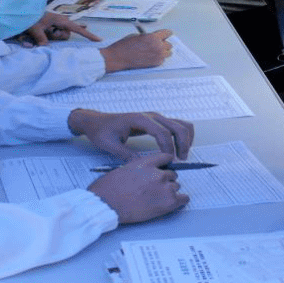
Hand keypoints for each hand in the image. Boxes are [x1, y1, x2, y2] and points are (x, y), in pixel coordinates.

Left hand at [20, 11, 100, 45]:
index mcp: (61, 20)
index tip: (99, 40)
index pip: (78, 29)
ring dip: (52, 35)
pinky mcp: (57, 22)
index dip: (88, 35)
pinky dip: (72, 28)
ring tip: (42, 29)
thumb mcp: (34, 28)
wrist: (26, 11)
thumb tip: (45, 47)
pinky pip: (66, 28)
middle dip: (56, 37)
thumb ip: (41, 38)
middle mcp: (62, 21)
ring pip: (61, 35)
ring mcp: (60, 21)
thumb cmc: (31, 18)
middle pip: (66, 35)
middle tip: (44, 32)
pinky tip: (85, 25)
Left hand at [69, 108, 193, 159]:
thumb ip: (125, 155)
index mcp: (140, 119)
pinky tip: (178, 149)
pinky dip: (182, 136)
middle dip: (183, 143)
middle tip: (181, 160)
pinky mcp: (156, 122)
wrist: (97, 122)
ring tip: (182, 155)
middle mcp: (151, 116)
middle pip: (177, 126)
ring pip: (180, 124)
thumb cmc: (102, 132)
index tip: (169, 161)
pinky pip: (176, 125)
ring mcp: (155, 117)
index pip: (162, 132)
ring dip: (186, 139)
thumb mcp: (109, 145)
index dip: (168, 147)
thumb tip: (142, 166)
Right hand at [87, 152, 188, 222]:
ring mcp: (165, 187)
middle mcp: (159, 173)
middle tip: (154, 190)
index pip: (166, 157)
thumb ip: (141, 169)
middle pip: (172, 174)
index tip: (164, 170)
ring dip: (169, 192)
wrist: (107, 204)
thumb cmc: (109, 189)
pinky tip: (172, 204)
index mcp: (147, 163)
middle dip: (165, 181)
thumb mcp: (125, 169)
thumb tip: (147, 175)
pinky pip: (184, 199)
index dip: (165, 165)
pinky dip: (180, 201)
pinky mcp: (169, 202)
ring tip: (156, 200)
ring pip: (176, 187)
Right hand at [101, 29, 172, 72]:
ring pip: (168, 53)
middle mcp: (158, 47)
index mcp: (153, 37)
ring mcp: (158, 56)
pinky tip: (152, 57)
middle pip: (169, 44)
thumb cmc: (125, 46)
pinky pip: (162, 60)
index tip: (167, 34)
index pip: (167, 33)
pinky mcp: (155, 64)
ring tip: (156, 51)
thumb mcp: (138, 35)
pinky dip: (159, 58)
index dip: (166, 33)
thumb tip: (155, 38)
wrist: (119, 57)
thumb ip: (149, 36)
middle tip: (159, 43)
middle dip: (164, 43)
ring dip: (163, 51)